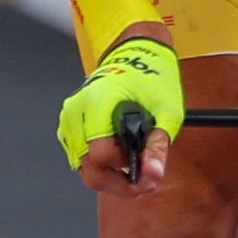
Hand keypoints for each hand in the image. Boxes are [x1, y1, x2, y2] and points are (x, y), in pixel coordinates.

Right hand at [59, 32, 181, 193]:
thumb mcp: (166, 112)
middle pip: (89, 168)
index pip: (101, 156)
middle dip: (118, 181)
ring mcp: (70, 119)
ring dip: (111, 174)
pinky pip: (83, 157)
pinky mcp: (70, 125)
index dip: (125, 171)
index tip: (147, 173)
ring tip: (136, 165)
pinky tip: (123, 156)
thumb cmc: (152, 77)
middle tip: (145, 180)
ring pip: (84, 167)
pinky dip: (103, 164)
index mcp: (97, 104)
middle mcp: (77, 112)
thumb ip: (158, 146)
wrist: (137, 55)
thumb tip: (153, 175)